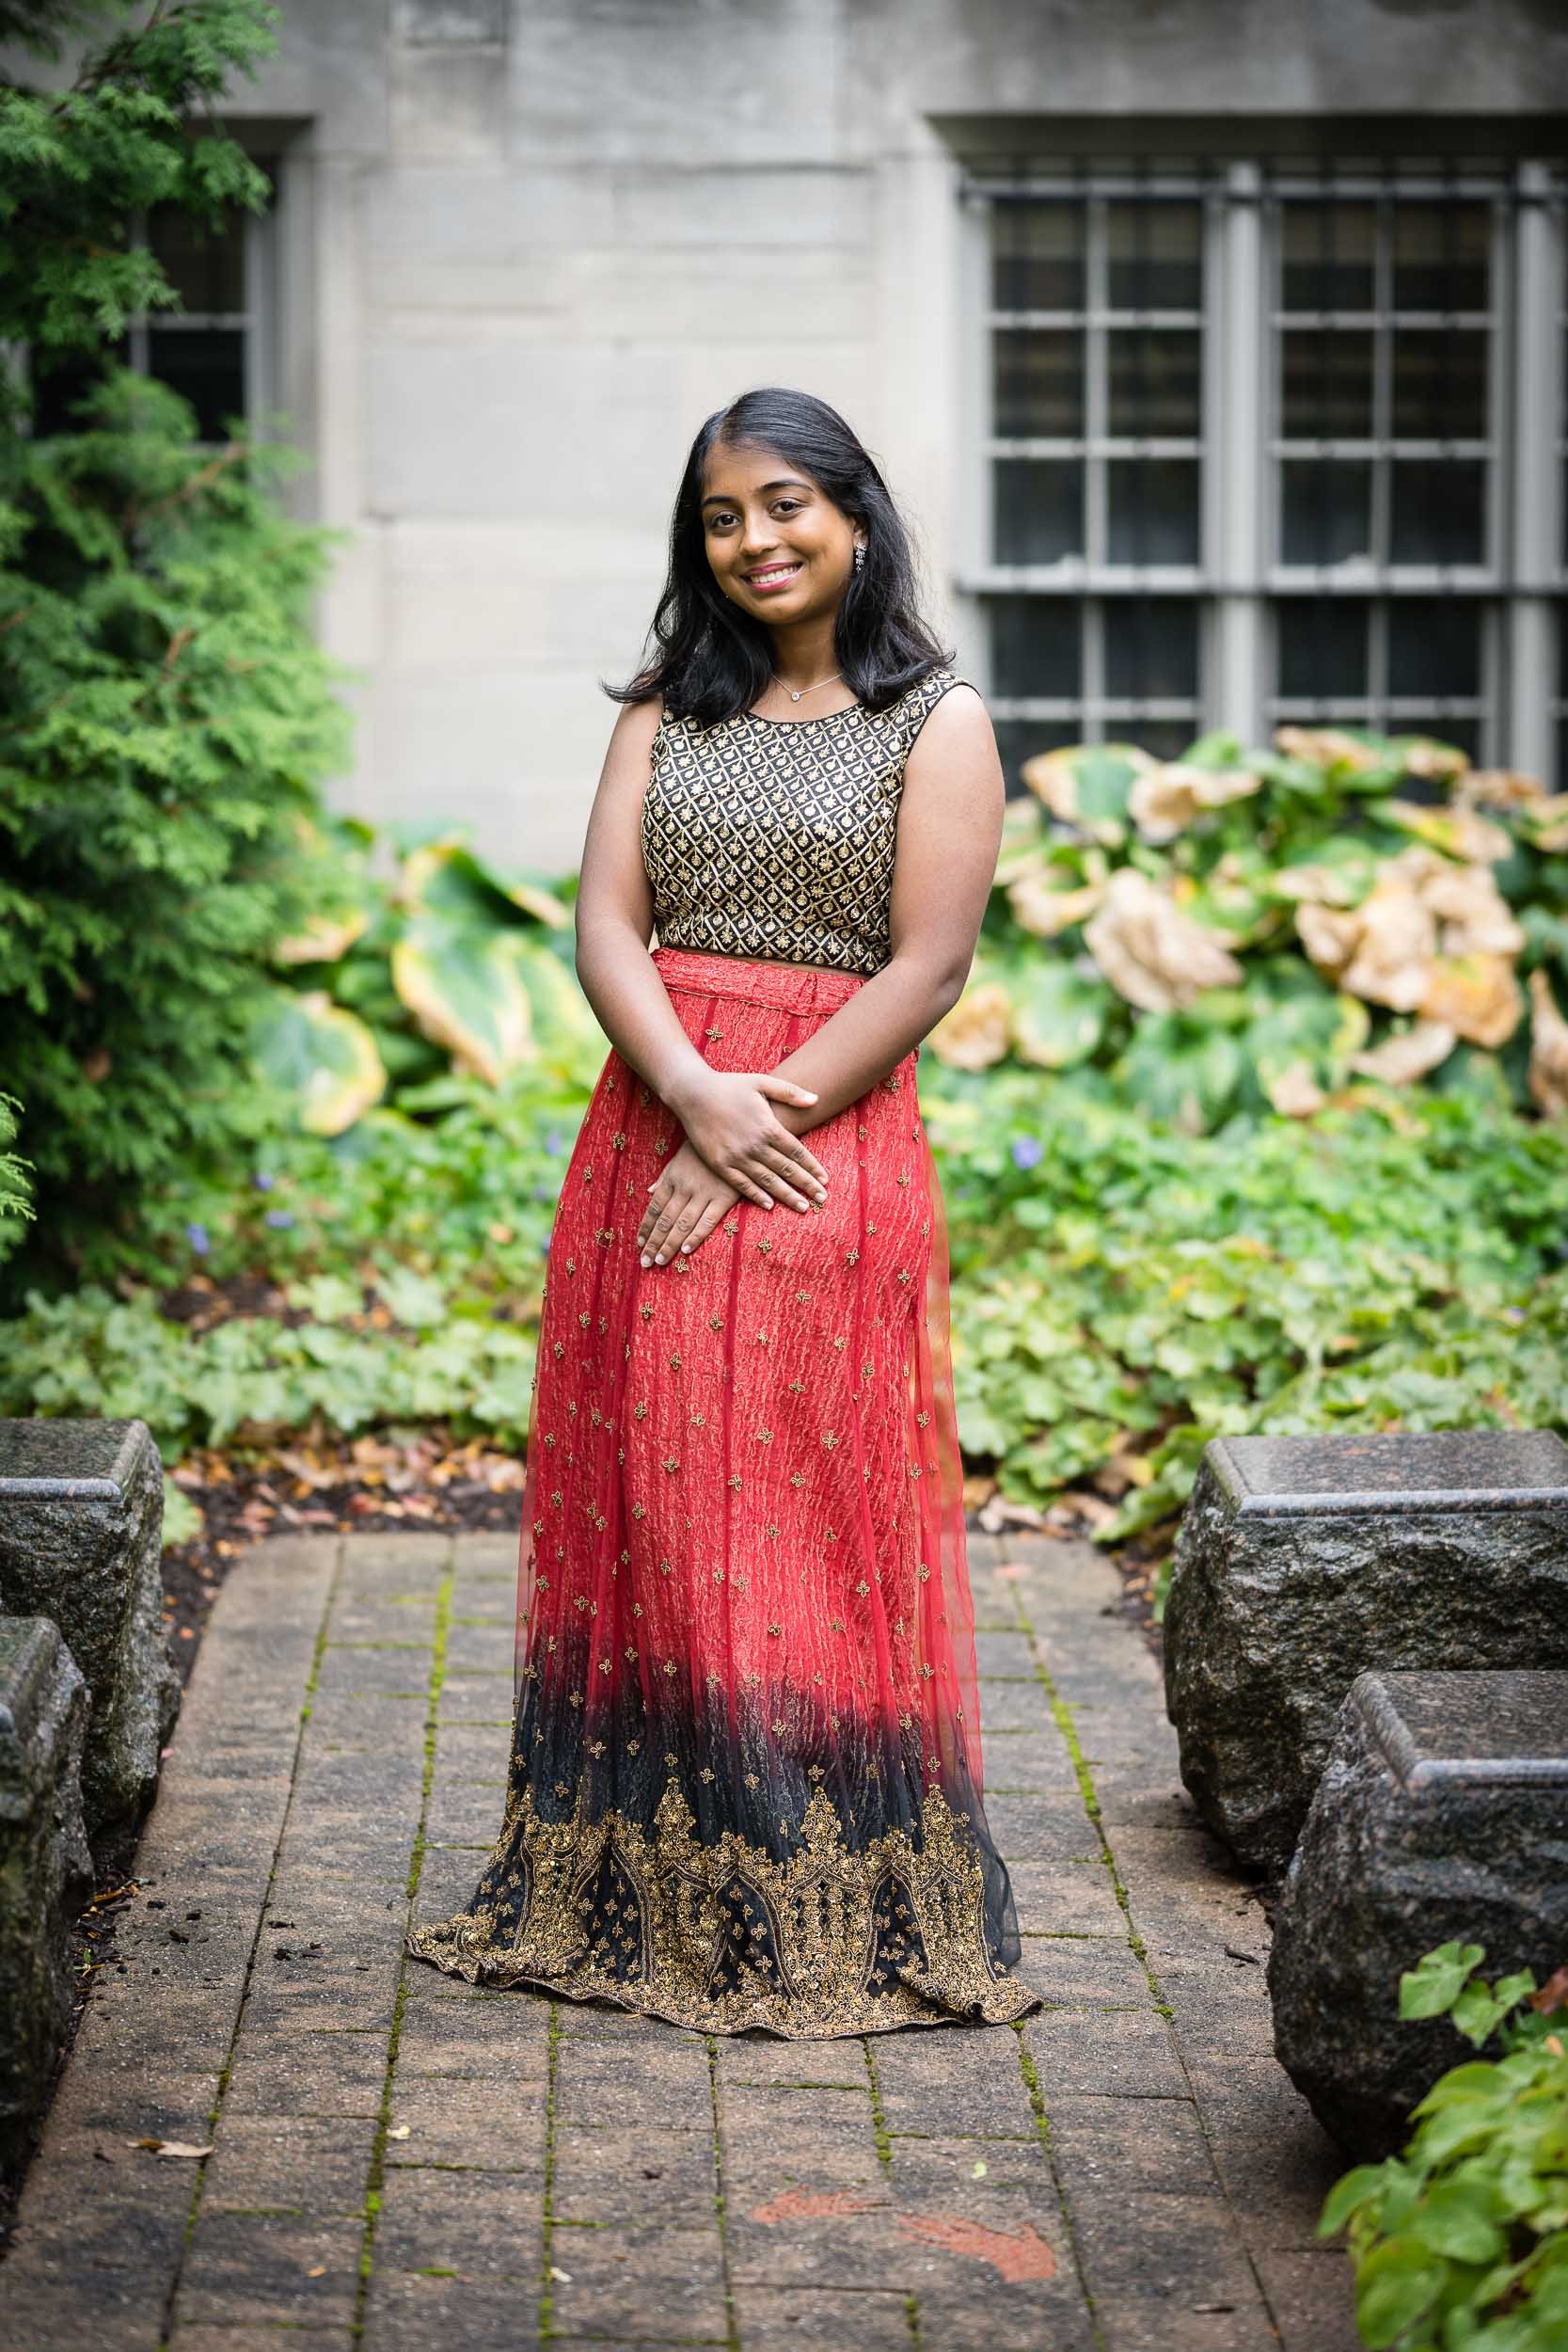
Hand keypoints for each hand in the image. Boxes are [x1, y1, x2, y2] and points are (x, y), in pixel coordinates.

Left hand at [637, 1141, 742, 1266]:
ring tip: (659, 1262)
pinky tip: (686, 1251)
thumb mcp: (679, 1159)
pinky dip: (696, 1236)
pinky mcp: (724, 1197)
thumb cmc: (703, 1149)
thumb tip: (649, 1192)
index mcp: (672, 1178)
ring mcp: (704, 1193)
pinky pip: (707, 1221)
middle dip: (654, 1243)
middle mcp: (685, 1187)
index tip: (640, 1244)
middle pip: (665, 1221)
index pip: (655, 1208)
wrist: (733, 1135)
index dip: (646, 1228)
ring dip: (669, 1245)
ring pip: (682, 1224)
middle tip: (645, 1262)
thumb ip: (664, 1178)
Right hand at [667, 1068, 829, 1212]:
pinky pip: (742, 1185)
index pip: (797, 1152)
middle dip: (807, 1185)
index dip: (812, 1167)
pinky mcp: (720, 1164)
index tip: (825, 1179)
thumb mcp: (762, 1081)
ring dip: (787, 1195)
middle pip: (787, 1170)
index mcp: (768, 1126)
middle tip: (822, 1198)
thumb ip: (790, 1091)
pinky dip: (757, 1196)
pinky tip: (770, 1205)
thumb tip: (816, 1100)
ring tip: (804, 1207)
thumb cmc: (729, 1085)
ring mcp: (736, 1157)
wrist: (692, 1093)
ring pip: (768, 1181)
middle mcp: (755, 1145)